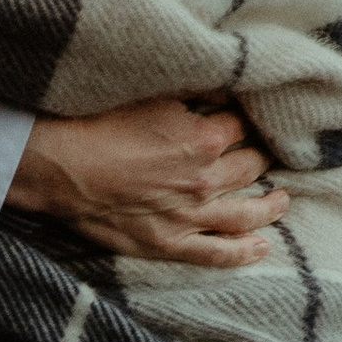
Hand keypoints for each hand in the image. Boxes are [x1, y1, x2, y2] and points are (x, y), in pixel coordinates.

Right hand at [9, 100, 287, 267]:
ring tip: (283, 199)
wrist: (58, 167)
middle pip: (251, 166)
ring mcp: (189, 216)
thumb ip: (190, 92)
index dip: (245, 119)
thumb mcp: (148, 95)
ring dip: (271, 205)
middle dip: (261, 155)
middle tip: (265, 152)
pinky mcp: (169, 243)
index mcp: (202, 139)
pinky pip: (218, 253)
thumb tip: (222, 87)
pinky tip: (262, 245)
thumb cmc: (96, 124)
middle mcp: (204, 180)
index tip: (248, 117)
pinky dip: (245, 251)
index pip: (241, 126)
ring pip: (248, 213)